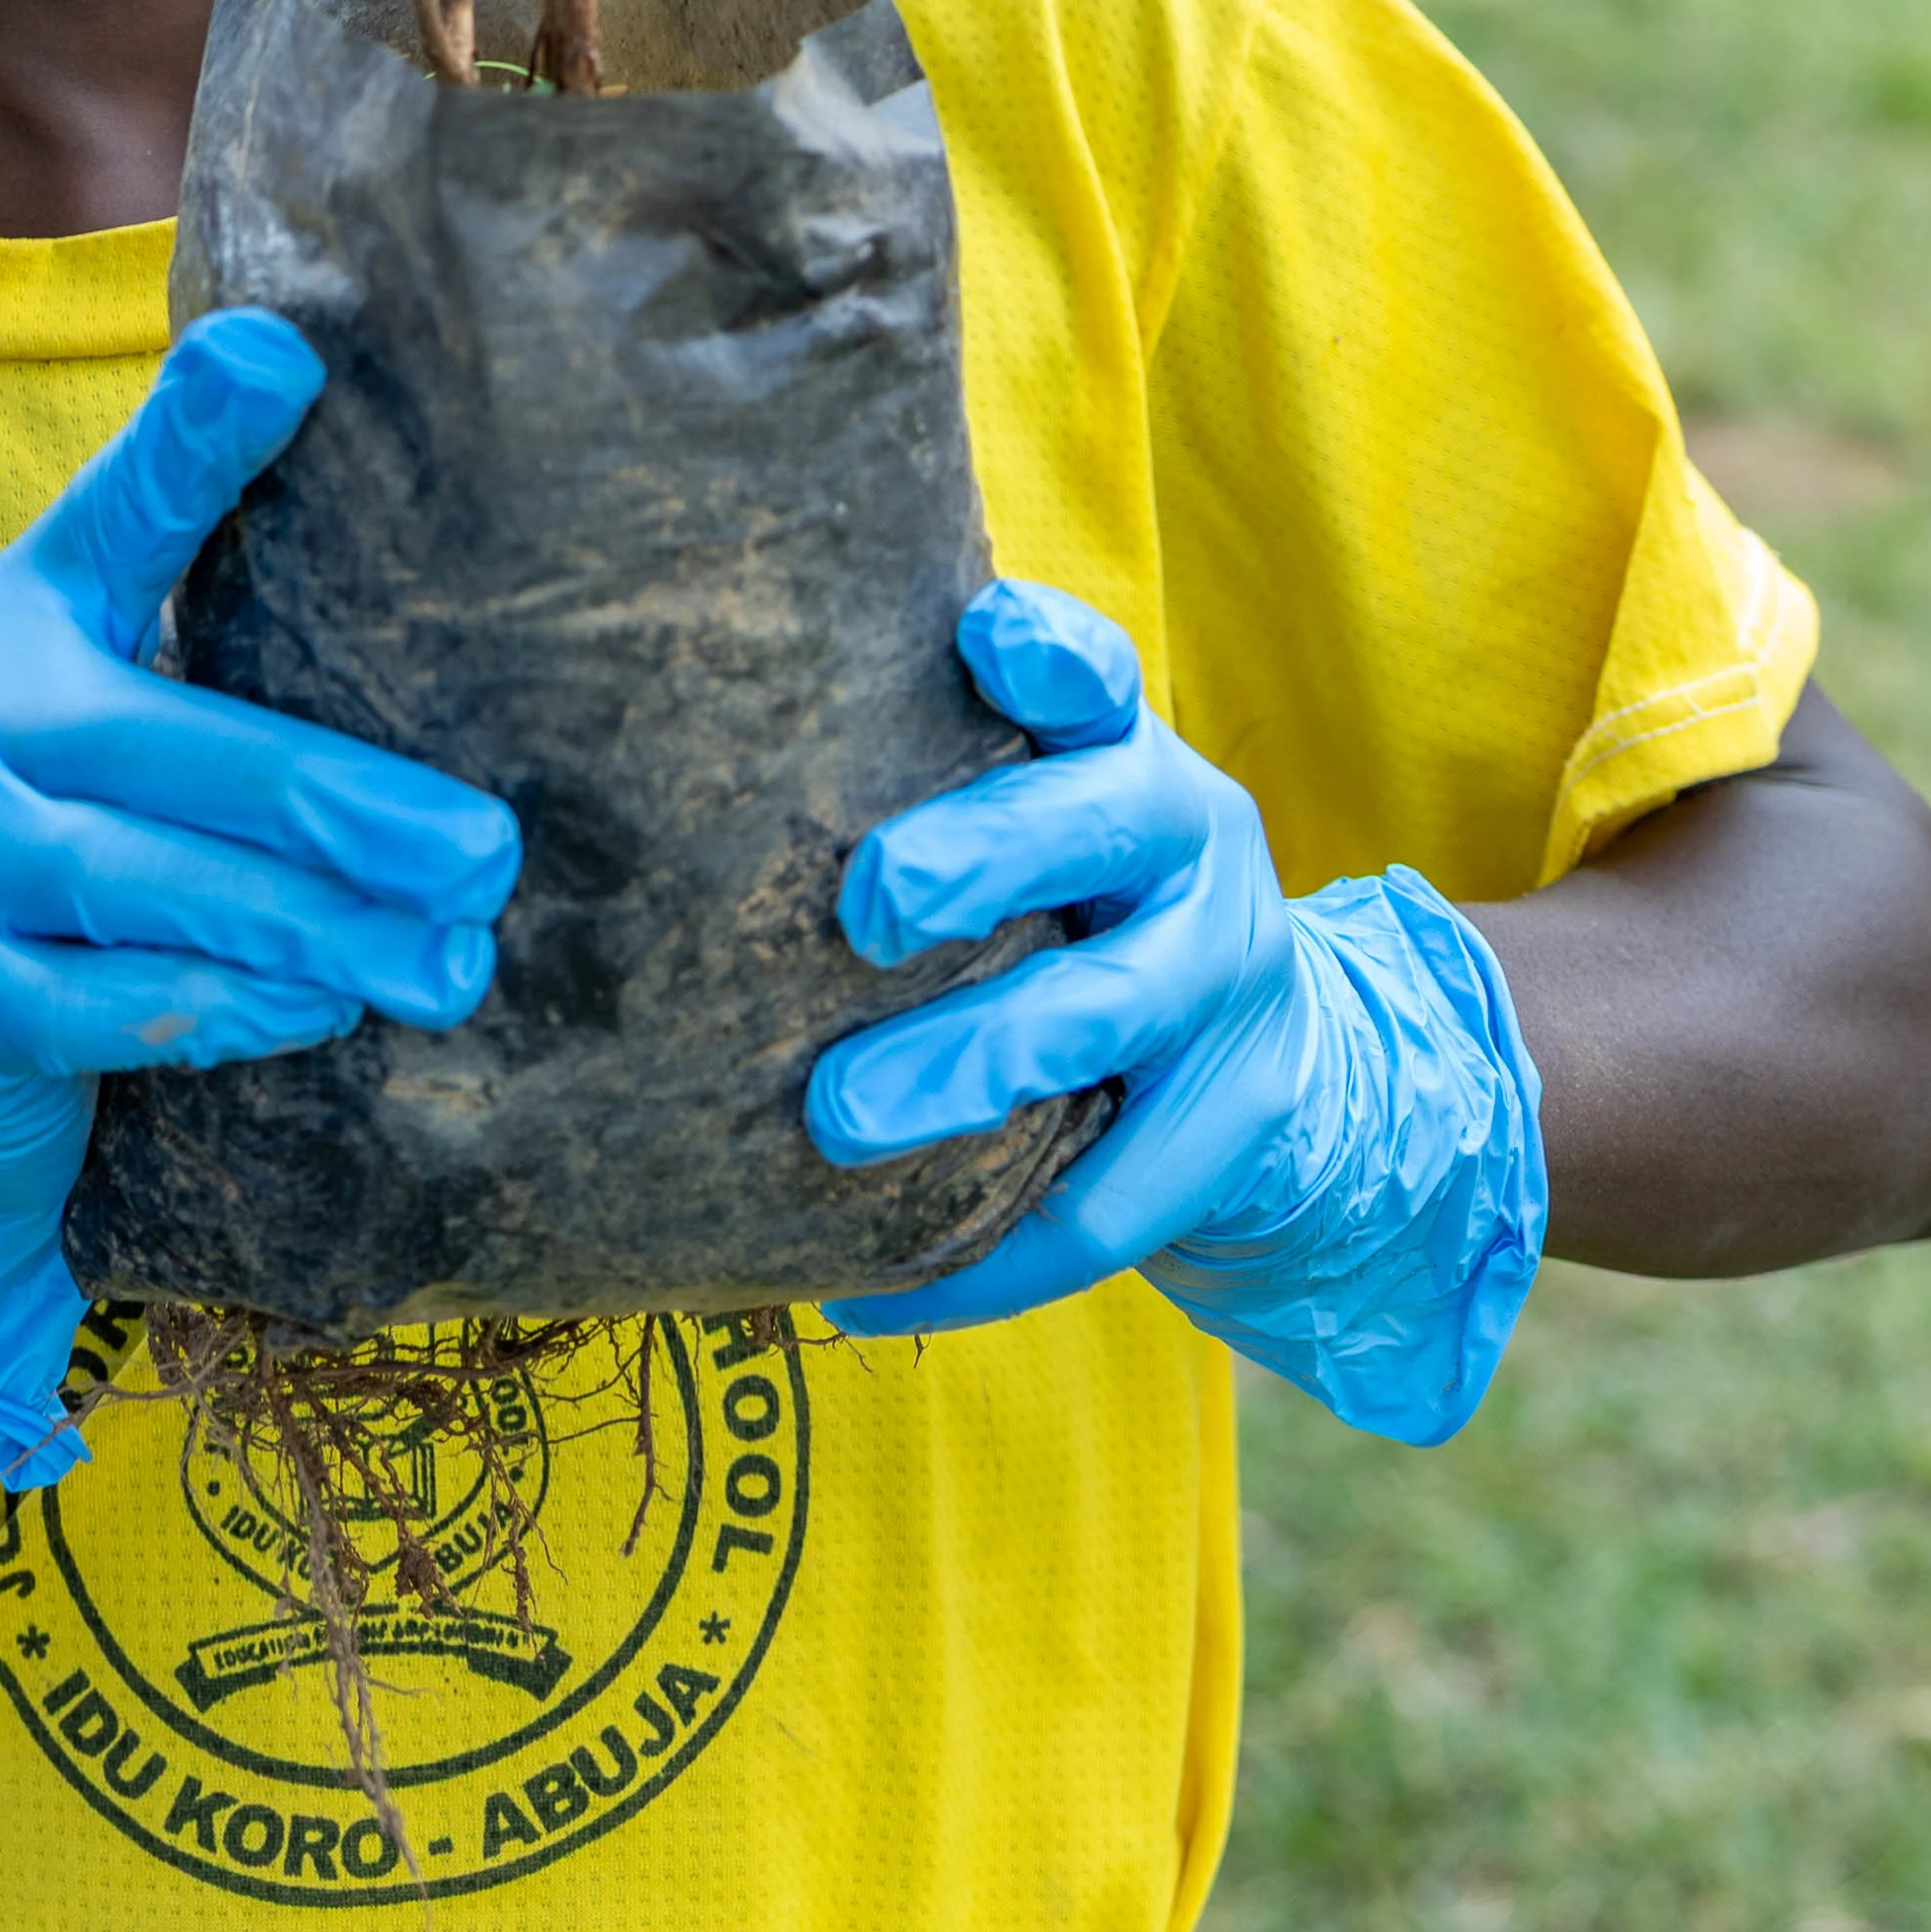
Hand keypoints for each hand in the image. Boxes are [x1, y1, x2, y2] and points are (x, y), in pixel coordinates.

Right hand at [0, 309, 517, 1480]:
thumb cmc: (65, 839)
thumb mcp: (118, 708)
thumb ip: (230, 636)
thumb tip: (419, 581)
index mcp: (21, 611)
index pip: (123, 508)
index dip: (196, 435)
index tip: (286, 359)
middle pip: (169, 742)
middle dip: (343, 802)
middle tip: (487, 850)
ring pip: (139, 882)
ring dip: (309, 926)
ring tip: (447, 959)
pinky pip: (95, 1005)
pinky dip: (218, 1010)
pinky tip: (320, 1010)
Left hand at [805, 581, 1547, 1445]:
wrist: (1274, 1041)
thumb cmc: (1076, 899)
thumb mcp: (1040, 810)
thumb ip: (923, 779)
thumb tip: (656, 789)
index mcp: (1123, 749)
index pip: (1093, 679)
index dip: (1044, 653)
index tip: (978, 636)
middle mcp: (1190, 842)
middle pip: (1091, 831)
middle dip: (977, 859)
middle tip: (863, 909)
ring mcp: (1225, 981)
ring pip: (1101, 1013)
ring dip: (970, 1063)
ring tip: (840, 1117)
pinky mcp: (1234, 1121)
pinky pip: (1109, 1205)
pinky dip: (983, 1260)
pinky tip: (862, 1295)